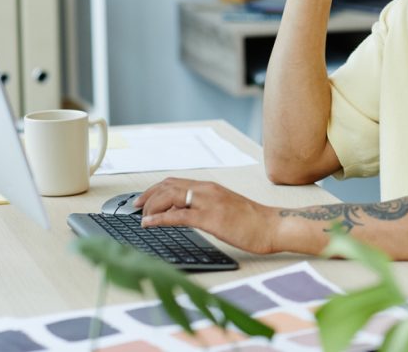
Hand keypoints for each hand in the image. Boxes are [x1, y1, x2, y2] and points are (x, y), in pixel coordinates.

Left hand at [135, 177, 278, 254]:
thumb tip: (186, 214)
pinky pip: (177, 215)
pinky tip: (149, 224)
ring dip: (150, 207)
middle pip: (168, 186)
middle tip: (135, 208)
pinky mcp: (210, 218)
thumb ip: (206, 207)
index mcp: (211, 187)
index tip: (143, 199)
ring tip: (141, 219)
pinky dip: (159, 219)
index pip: (175, 182)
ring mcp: (208, 203)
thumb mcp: (226, 208)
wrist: (272, 226)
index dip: (155, 189)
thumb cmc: (253, 221)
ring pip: (169, 196)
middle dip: (147, 196)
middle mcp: (207, 190)